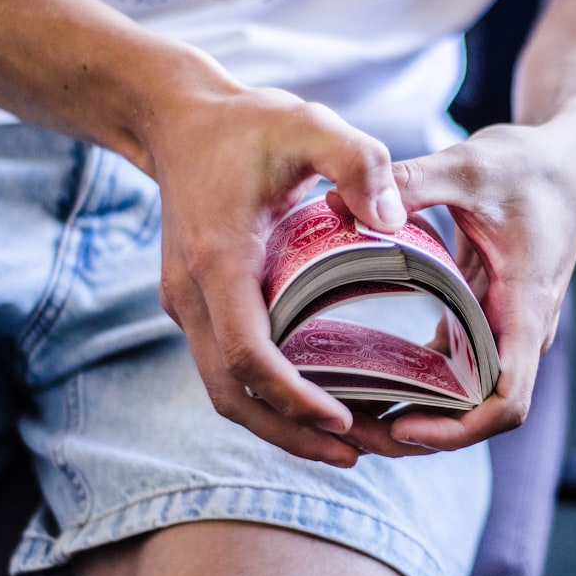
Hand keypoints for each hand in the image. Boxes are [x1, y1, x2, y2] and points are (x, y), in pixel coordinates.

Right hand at [149, 85, 407, 467]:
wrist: (180, 121)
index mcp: (218, 262)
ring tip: (347, 445)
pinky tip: (316, 404)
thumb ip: (357, 162)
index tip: (346, 420)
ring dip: (280, 426)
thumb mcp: (310, 125)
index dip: (295, 399)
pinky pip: (229, 370)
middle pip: (233, 395)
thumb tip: (396, 221)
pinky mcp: (198, 306)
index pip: (249, 357)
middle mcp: (193, 296)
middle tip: (359, 454)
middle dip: (293, 434)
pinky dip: (269, 399)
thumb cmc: (248, 125)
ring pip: (227, 392)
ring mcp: (189, 306)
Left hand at [339, 122, 575, 455]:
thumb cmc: (531, 165)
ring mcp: (504, 328)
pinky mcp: (487, 316)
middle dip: (421, 432)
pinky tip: (372, 376)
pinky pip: (456, 367)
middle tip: (354, 430)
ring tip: (354, 413)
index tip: (403, 425)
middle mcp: (519, 330)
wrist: (568, 159)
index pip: (507, 401)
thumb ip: (409, 182)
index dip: (458, 430)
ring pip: (466, 397)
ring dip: (417, 413)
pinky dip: (419, 382)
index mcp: (524, 307)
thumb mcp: (468, 166)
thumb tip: (338, 202)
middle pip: (478, 413)